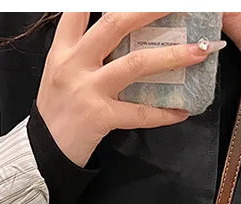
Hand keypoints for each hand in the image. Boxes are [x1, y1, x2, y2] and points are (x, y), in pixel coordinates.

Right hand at [36, 12, 223, 166]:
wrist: (42, 153)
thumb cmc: (55, 112)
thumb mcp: (59, 73)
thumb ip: (83, 51)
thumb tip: (119, 32)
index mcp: (63, 50)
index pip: (79, 9)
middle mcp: (74, 64)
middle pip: (115, 22)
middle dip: (151, 9)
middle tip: (177, 4)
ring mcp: (88, 90)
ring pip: (136, 63)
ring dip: (173, 55)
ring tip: (198, 51)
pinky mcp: (100, 117)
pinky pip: (139, 113)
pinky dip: (163, 113)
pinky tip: (182, 110)